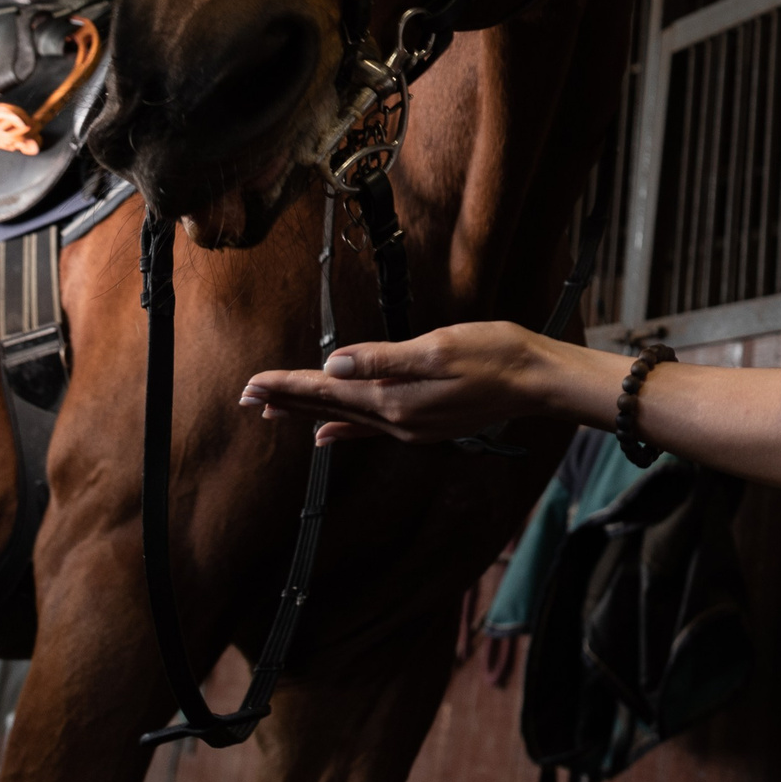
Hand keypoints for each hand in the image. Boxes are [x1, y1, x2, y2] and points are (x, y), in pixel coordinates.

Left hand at [239, 323, 537, 446]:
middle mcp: (397, 418)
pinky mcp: (424, 423)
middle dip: (286, 400)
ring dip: (307, 411)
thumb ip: (383, 358)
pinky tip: (325, 434)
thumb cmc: (494, 354)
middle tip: (244, 396)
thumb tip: (334, 364)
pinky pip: (369, 428)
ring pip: (343, 418)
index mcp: (395, 397)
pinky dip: (341, 429)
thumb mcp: (438, 347)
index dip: (287, 386)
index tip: (250, 384)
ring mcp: (410, 425)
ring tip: (272, 409)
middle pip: (328, 408)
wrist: (536, 379)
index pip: (327, 390)